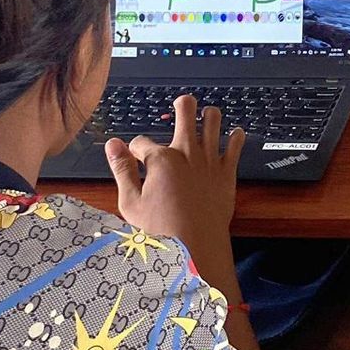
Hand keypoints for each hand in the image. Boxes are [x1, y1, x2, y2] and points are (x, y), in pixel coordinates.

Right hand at [105, 95, 245, 248]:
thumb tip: (113, 145)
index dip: (135, 148)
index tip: (134, 155)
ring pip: (213, 121)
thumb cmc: (161, 230)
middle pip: (186, 112)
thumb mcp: (130, 203)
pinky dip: (236, 137)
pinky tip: (235, 134)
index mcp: (161, 159)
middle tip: (182, 103)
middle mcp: (187, 152)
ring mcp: (209, 160)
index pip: (142, 142)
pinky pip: (235, 146)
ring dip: (210, 115)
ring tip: (207, 114)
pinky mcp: (227, 172)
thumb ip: (122, 170)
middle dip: (182, 104)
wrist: (196, 247)